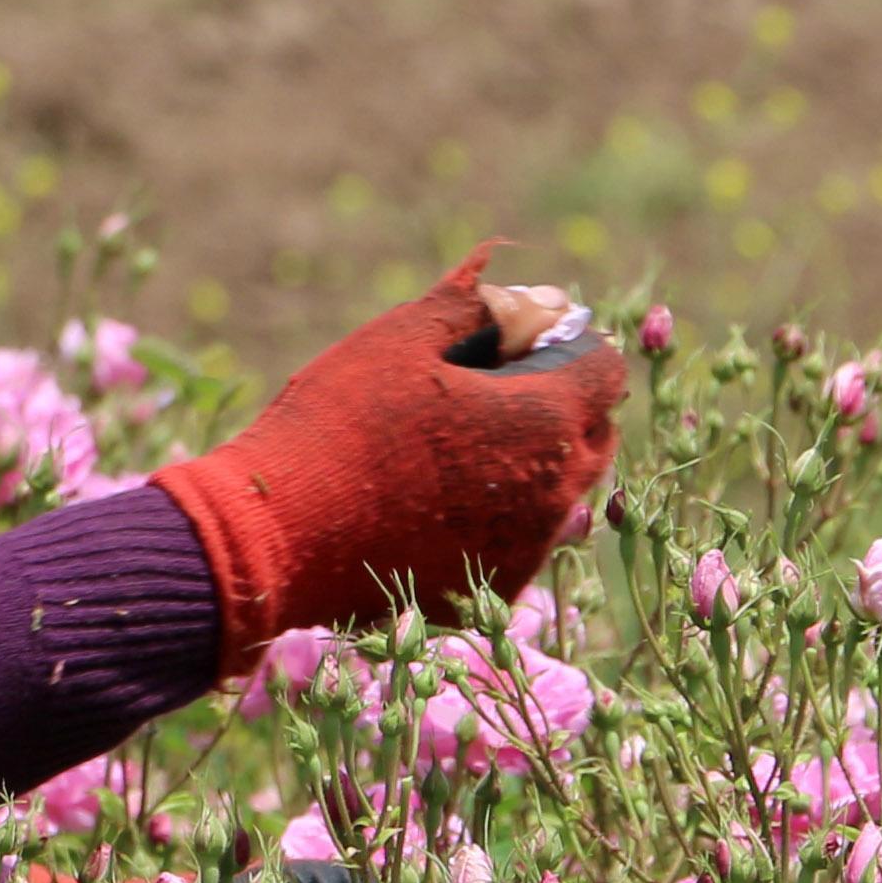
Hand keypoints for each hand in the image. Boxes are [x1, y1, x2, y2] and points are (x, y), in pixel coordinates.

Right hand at [152, 247, 625, 678]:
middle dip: (560, 403)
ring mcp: (526, 550)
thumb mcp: (402, 337)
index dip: (569, 344)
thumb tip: (524, 291)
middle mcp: (555, 493)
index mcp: (545, 421)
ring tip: (454, 444)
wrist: (277, 535)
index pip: (604, 370)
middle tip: (490, 388)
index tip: (521, 340)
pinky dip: (497, 516)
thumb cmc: (338, 421)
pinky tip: (434, 500)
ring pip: (560, 492)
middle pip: (593, 434)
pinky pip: (520, 542)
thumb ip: (477, 306)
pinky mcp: (488, 591)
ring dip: (530, 462)